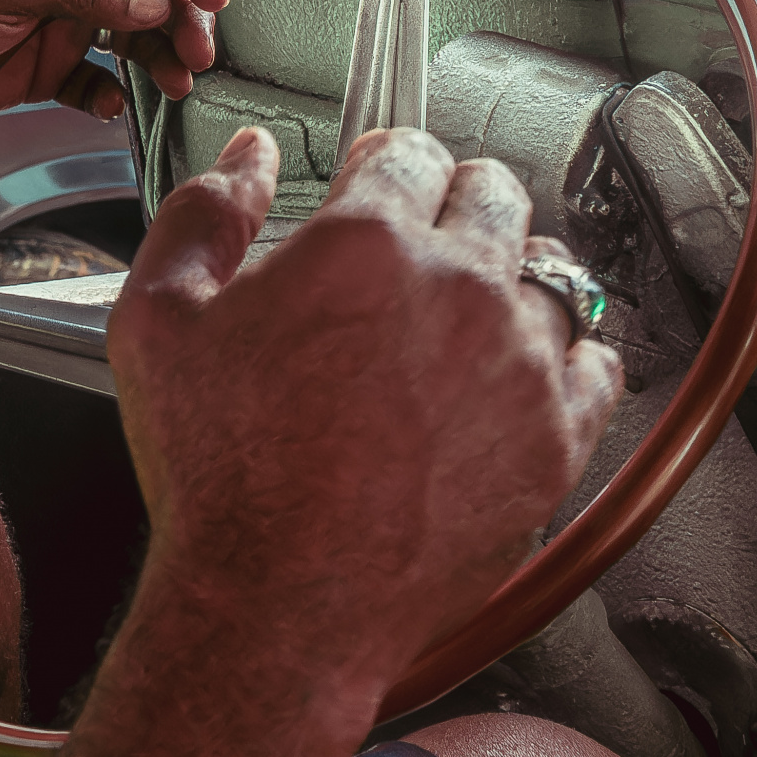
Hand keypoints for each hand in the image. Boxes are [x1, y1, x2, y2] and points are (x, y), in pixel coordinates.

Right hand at [106, 125, 620, 699]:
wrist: (278, 606)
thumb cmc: (217, 473)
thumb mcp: (158, 319)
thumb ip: (200, 214)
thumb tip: (246, 159)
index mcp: (365, 243)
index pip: (410, 150)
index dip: (385, 161)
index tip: (373, 183)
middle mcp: (459, 288)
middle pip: (494, 192)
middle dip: (454, 200)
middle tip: (420, 239)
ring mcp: (520, 364)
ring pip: (553, 272)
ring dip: (512, 275)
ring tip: (468, 309)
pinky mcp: (555, 439)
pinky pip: (598, 365)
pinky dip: (568, 357)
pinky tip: (523, 371)